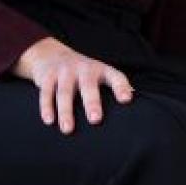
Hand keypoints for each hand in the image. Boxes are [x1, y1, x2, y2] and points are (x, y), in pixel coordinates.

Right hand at [10, 37, 133, 134]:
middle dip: (92, 102)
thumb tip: (139, 105)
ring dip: (66, 111)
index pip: (115, 76)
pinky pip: (46, 93)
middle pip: (88, 85)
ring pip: (65, 92)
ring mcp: (64, 72)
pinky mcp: (47, 77)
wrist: (51, 55)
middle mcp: (84, 68)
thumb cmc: (83, 73)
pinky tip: (49, 121)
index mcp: (101, 70)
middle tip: (96, 120)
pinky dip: (46, 107)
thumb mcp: (99, 74)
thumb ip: (115, 87)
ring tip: (68, 130)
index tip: (126, 100)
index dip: (121, 87)